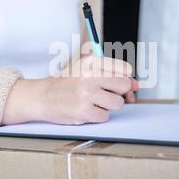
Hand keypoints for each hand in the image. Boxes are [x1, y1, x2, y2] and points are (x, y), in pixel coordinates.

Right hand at [2, 57, 137, 124]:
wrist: (42, 96)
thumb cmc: (65, 83)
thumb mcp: (86, 70)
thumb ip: (112, 74)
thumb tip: (136, 85)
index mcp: (92, 62)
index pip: (125, 69)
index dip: (124, 79)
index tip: (117, 84)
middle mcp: (91, 76)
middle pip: (124, 86)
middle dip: (118, 93)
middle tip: (104, 94)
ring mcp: (88, 94)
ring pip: (117, 103)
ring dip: (108, 106)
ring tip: (93, 102)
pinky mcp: (84, 111)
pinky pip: (105, 116)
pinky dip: (97, 116)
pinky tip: (86, 109)